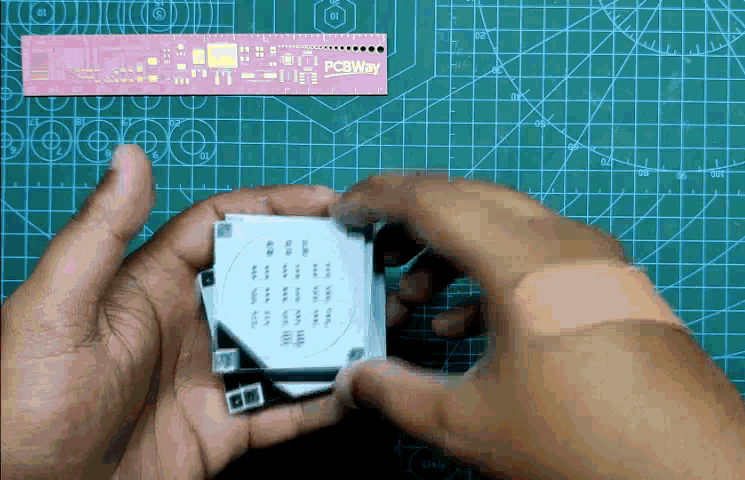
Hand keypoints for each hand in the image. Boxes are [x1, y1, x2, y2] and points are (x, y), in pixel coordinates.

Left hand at [1, 145, 349, 478]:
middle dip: (314, 266)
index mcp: (149, 286)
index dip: (273, 207)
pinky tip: (355, 389)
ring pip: (283, 345)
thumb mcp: (53, 312)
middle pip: (266, 283)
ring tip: (375, 319)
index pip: (222, 228)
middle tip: (366, 258)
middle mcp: (188, 326)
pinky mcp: (222, 431)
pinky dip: (321, 402)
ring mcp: (209, 379)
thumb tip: (129, 155)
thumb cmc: (21, 405)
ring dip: (327, 333)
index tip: (326, 201)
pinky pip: (284, 412)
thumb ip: (97, 236)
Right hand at [330, 174, 744, 479]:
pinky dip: (494, 276)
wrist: (698, 473)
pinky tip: (470, 323)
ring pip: (507, 227)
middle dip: (413, 221)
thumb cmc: (592, 445)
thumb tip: (356, 381)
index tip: (345, 212)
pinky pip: (540, 257)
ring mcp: (598, 261)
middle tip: (375, 251)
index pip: (434, 198)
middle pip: (471, 199)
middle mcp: (566, 242)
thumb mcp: (472, 423)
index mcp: (524, 259)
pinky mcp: (614, 286)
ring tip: (417, 299)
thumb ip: (398, 395)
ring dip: (454, 252)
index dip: (377, 198)